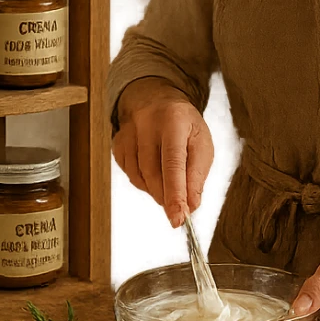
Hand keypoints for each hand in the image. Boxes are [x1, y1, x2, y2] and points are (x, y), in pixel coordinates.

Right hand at [112, 78, 213, 228]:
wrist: (157, 101)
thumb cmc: (184, 126)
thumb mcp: (202, 143)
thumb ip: (197, 175)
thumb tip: (191, 205)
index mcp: (174, 121)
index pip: (173, 164)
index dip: (175, 194)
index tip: (179, 218)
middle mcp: (147, 124)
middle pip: (153, 174)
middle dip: (167, 198)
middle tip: (179, 211)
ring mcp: (128, 134)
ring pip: (139, 178)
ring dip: (156, 191)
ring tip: (169, 185)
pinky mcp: (117, 144)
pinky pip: (130, 175)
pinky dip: (144, 183)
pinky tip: (154, 173)